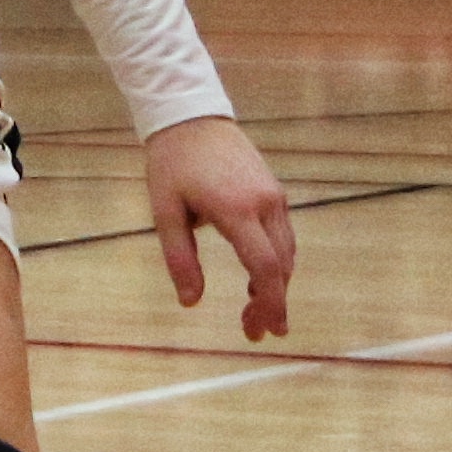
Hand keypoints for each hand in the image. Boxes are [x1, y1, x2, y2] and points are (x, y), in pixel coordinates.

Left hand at [142, 113, 294, 341]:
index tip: (263, 329)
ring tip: (254, 315)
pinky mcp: (274, 191)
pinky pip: (283, 236)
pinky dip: (276, 263)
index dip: (268, 302)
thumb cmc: (172, 164)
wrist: (191, 117)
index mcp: (237, 209)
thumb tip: (190, 303)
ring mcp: (273, 196)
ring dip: (275, 286)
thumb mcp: (164, 213)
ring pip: (286, 252)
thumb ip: (179, 259)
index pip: (264, 266)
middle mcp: (264, 203)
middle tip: (256, 334)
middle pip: (281, 265)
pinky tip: (257, 281)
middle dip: (272, 303)